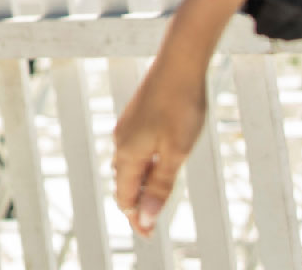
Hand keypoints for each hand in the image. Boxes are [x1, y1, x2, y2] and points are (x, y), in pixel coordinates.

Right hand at [111, 58, 207, 237]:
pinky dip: (143, 167)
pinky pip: (133, 151)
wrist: (179, 64)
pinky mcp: (135, 118)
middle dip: (135, 204)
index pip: (125, 197)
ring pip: (128, 166)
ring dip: (139, 185)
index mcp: (128, 154)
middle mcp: (121, 142)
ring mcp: (127, 128)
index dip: (136, 218)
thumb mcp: (176, 152)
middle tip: (151, 225)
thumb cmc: (181, 107)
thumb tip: (146, 216)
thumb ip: (160, 185)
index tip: (148, 236)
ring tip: (154, 200)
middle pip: (123, 183)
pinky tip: (157, 166)